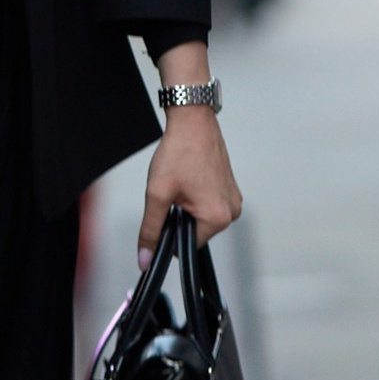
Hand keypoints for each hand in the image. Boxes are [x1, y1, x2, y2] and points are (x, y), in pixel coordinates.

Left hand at [140, 104, 241, 254]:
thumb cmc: (180, 151)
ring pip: (201, 218)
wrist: (192, 121)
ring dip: (187, 206)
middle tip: (172, 191)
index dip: (171, 231)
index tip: (166, 209)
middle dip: (179, 217)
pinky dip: (195, 197)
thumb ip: (151, 229)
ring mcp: (233, 199)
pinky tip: (189, 179)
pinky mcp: (230, 189)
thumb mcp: (157, 194)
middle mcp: (232, 211)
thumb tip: (145, 258)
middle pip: (196, 232)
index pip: (188, 245)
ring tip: (181, 182)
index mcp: (218, 217)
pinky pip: (209, 205)